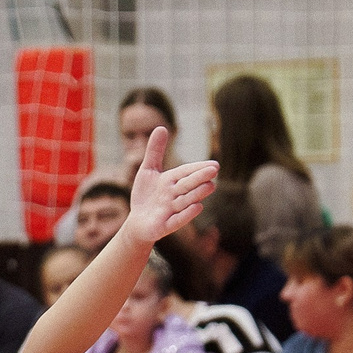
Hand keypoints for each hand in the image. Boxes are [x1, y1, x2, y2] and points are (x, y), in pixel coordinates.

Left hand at [123, 127, 220, 242]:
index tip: (215, 164)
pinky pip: (177, 220)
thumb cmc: (146, 196)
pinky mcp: (165, 226)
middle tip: (215, 170)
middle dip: (200, 178)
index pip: (186, 172)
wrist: (138, 222)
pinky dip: (186, 215)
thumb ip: (155, 151)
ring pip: (185, 201)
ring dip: (197, 194)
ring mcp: (171, 211)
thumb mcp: (148, 171)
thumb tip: (161, 127)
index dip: (198, 168)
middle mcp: (174, 196)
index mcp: (171, 182)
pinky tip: (197, 207)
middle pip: (188, 185)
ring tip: (210, 186)